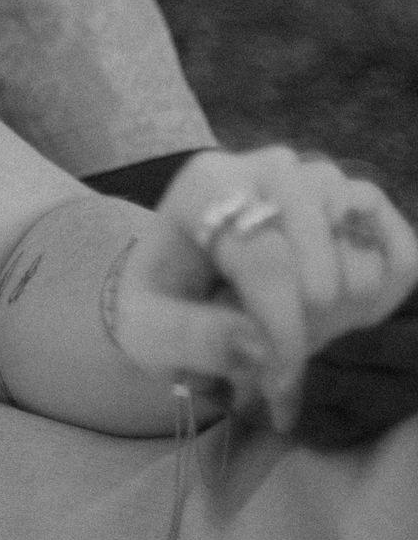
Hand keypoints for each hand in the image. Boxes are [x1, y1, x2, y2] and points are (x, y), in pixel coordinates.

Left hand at [105, 147, 417, 429]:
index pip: (265, 251)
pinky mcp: (343, 202)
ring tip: (315, 323)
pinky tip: (358, 307)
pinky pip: (388, 223)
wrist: (174, 292)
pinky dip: (391, 268)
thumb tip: (258, 341)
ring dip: (351, 284)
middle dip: (316, 297)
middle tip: (295, 344)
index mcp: (203, 187)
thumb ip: (193, 336)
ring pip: (357, 206)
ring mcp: (305, 178)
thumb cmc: (158, 306)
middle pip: (317, 212)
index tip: (278, 372)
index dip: (282, 323)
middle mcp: (256, 167)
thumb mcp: (147, 330)